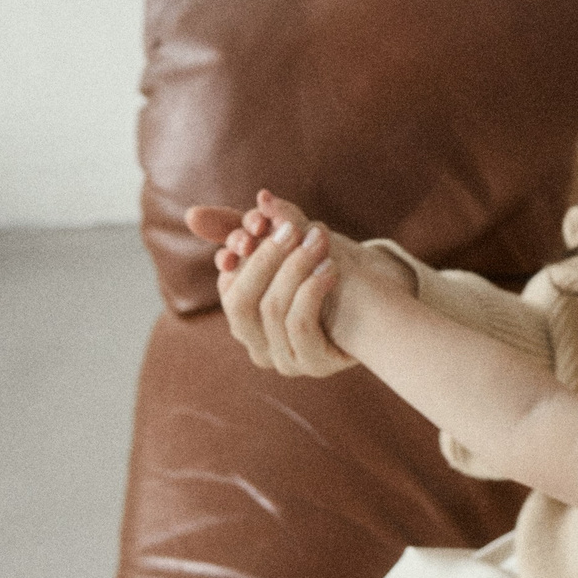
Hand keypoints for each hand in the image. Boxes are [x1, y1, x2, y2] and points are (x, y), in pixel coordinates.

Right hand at [184, 189, 411, 376]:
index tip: (261, 221)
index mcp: (246, 316)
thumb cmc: (332, 271)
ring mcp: (283, 358)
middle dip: (265, 259)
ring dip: (296, 267)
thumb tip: (194, 213)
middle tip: (291, 228)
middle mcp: (257, 342)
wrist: (383, 308)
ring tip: (319, 240)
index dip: (239, 251)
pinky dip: (312, 290)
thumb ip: (252, 228)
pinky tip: (330, 268)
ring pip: (271, 308)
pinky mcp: (312, 364)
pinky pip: (298, 325)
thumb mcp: (294, 244)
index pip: (228, 283)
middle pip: (240, 300)